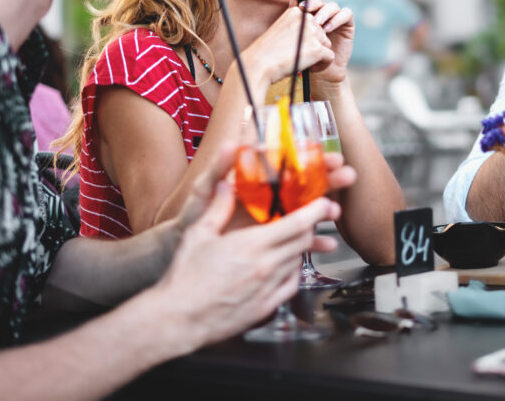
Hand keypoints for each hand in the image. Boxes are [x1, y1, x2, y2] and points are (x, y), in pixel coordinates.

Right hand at [156, 175, 341, 347]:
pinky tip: (285, 267)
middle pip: (303, 242)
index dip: (315, 211)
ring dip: (300, 249)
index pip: (296, 224)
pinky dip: (293, 272)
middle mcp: (266, 266)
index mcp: (252, 245)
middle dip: (310, 228)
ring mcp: (268, 288)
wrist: (179, 319)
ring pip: (298, 263)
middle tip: (309, 219)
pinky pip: (291, 285)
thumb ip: (218, 208)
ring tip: (294, 241)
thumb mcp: (198, 234)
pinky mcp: (266, 307)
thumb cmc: (184, 278)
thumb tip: (225, 185)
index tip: (325, 202)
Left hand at [176, 147, 356, 232]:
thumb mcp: (202, 192)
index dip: (301, 155)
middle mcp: (266, 195)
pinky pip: (297, 239)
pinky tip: (327, 244)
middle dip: (325, 177)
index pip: (281, 161)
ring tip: (337, 212)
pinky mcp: (274, 238)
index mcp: (251, 179)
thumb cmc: (193, 219)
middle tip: (345, 173)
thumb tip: (232, 144)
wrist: (187, 250)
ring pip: (304, 209)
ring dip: (324, 209)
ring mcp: (272, 217)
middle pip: (300, 182)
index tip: (317, 151)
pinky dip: (313, 241)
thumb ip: (217, 169)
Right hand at [244, 5, 333, 85]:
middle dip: (314, 46)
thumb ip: (295, 28)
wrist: (259, 65)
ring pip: (327, 44)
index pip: (312, 24)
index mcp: (295, 12)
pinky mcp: (317, 48)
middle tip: (299, 57)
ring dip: (318, 56)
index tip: (295, 47)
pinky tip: (311, 70)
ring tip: (303, 63)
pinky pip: (330, 57)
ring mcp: (312, 33)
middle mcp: (305, 19)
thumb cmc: (266, 53)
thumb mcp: (280, 32)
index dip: (306, 37)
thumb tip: (311, 36)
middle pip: (322, 34)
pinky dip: (323, 66)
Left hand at [300, 0, 353, 84]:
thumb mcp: (298, 40)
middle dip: (311, 3)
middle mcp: (322, 13)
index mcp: (308, 13)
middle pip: (318, 0)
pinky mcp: (347, 24)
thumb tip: (291, 6)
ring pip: (332, 6)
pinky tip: (328, 29)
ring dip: (324, 12)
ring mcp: (335, 18)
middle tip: (304, 9)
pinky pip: (346, 14)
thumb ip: (295, 24)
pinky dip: (337, 19)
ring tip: (317, 24)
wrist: (322, 73)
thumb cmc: (306, 57)